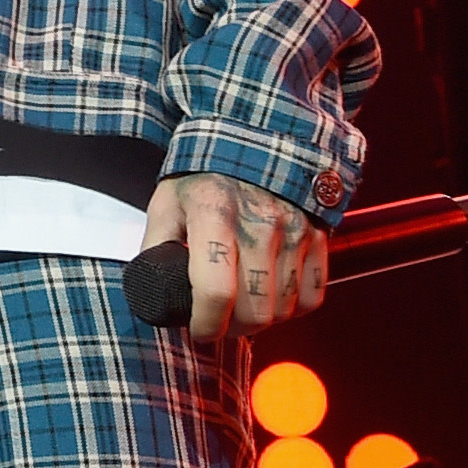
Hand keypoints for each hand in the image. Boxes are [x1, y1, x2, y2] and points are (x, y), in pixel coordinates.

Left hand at [141, 172, 327, 341]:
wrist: (256, 138)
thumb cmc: (203, 175)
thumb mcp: (167, 201)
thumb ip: (156, 245)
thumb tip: (150, 289)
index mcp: (213, 211)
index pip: (215, 291)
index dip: (205, 324)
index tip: (197, 330)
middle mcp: (259, 222)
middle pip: (255, 309)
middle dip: (232, 329)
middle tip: (218, 324)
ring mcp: (294, 229)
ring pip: (284, 308)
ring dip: (261, 321)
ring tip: (241, 311)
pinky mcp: (318, 236)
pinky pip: (312, 296)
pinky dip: (292, 308)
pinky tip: (271, 298)